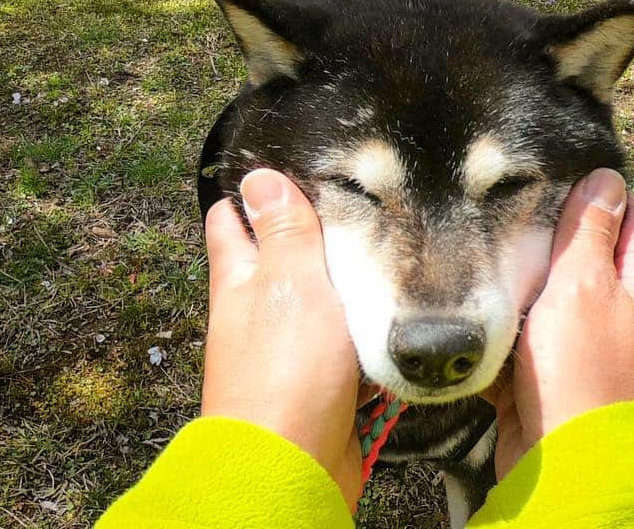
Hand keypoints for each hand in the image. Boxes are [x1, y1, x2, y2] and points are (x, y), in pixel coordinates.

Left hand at [201, 169, 367, 509]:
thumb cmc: (285, 369)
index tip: (295, 163)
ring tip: (395, 245)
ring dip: (351, 282)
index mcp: (239, 277)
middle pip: (284, 255)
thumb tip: (258, 176)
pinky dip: (368, 327)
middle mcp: (258, 308)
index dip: (255, 190)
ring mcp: (290, 347)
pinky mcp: (323, 379)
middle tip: (365, 200)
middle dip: (318, 232)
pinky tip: (400, 308)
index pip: (233, 218)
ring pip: (323, 298)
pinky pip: (347, 341)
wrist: (293, 469)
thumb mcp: (290, 283)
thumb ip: (282, 232)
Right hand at [487, 168, 633, 478]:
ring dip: (525, 280)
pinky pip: (530, 333)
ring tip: (487, 252)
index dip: (597, 192)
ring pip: (553, 292)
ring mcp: (588, 344)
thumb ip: (592, 230)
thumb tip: (608, 176)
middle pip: (588, 253)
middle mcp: (623, 312)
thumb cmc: (583, 367)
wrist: (569, 466)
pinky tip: (482, 304)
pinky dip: (510, 322)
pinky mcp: (554, 373)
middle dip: (550, 236)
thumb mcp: (587, 283)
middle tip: (510, 213)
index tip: (554, 177)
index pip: (631, 215)